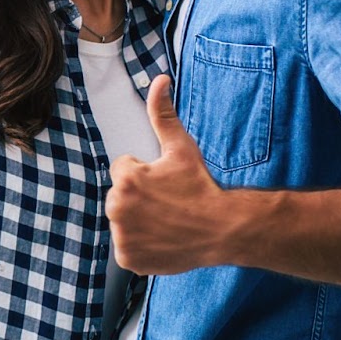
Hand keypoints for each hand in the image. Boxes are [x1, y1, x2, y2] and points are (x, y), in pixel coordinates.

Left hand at [106, 75, 232, 274]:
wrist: (224, 228)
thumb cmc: (202, 186)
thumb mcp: (181, 146)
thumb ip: (162, 113)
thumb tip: (158, 80)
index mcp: (124, 178)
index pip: (123, 171)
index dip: (146, 175)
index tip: (165, 184)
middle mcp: (116, 206)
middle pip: (119, 197)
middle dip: (139, 198)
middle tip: (168, 204)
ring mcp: (122, 235)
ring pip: (123, 221)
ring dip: (139, 221)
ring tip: (166, 221)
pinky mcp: (128, 258)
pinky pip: (127, 247)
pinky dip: (141, 246)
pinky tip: (162, 239)